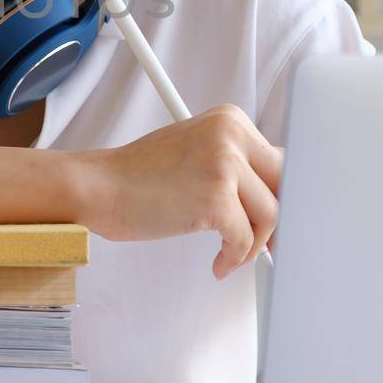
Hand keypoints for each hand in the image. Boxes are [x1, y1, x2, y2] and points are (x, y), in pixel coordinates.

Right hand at [79, 104, 283, 277]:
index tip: (276, 220)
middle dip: (278, 220)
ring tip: (231, 254)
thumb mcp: (195, 153)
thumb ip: (235, 165)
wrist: (98, 187)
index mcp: (229, 119)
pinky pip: (245, 239)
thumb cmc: (137, 177)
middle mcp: (230, 134)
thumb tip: (275, 196)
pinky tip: (218, 263)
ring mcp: (224, 164)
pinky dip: (234, 258)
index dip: (279, 196)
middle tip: (268, 245)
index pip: (279, 160)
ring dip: (253, 244)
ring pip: (271, 214)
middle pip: (284, 184)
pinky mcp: (215, 197)